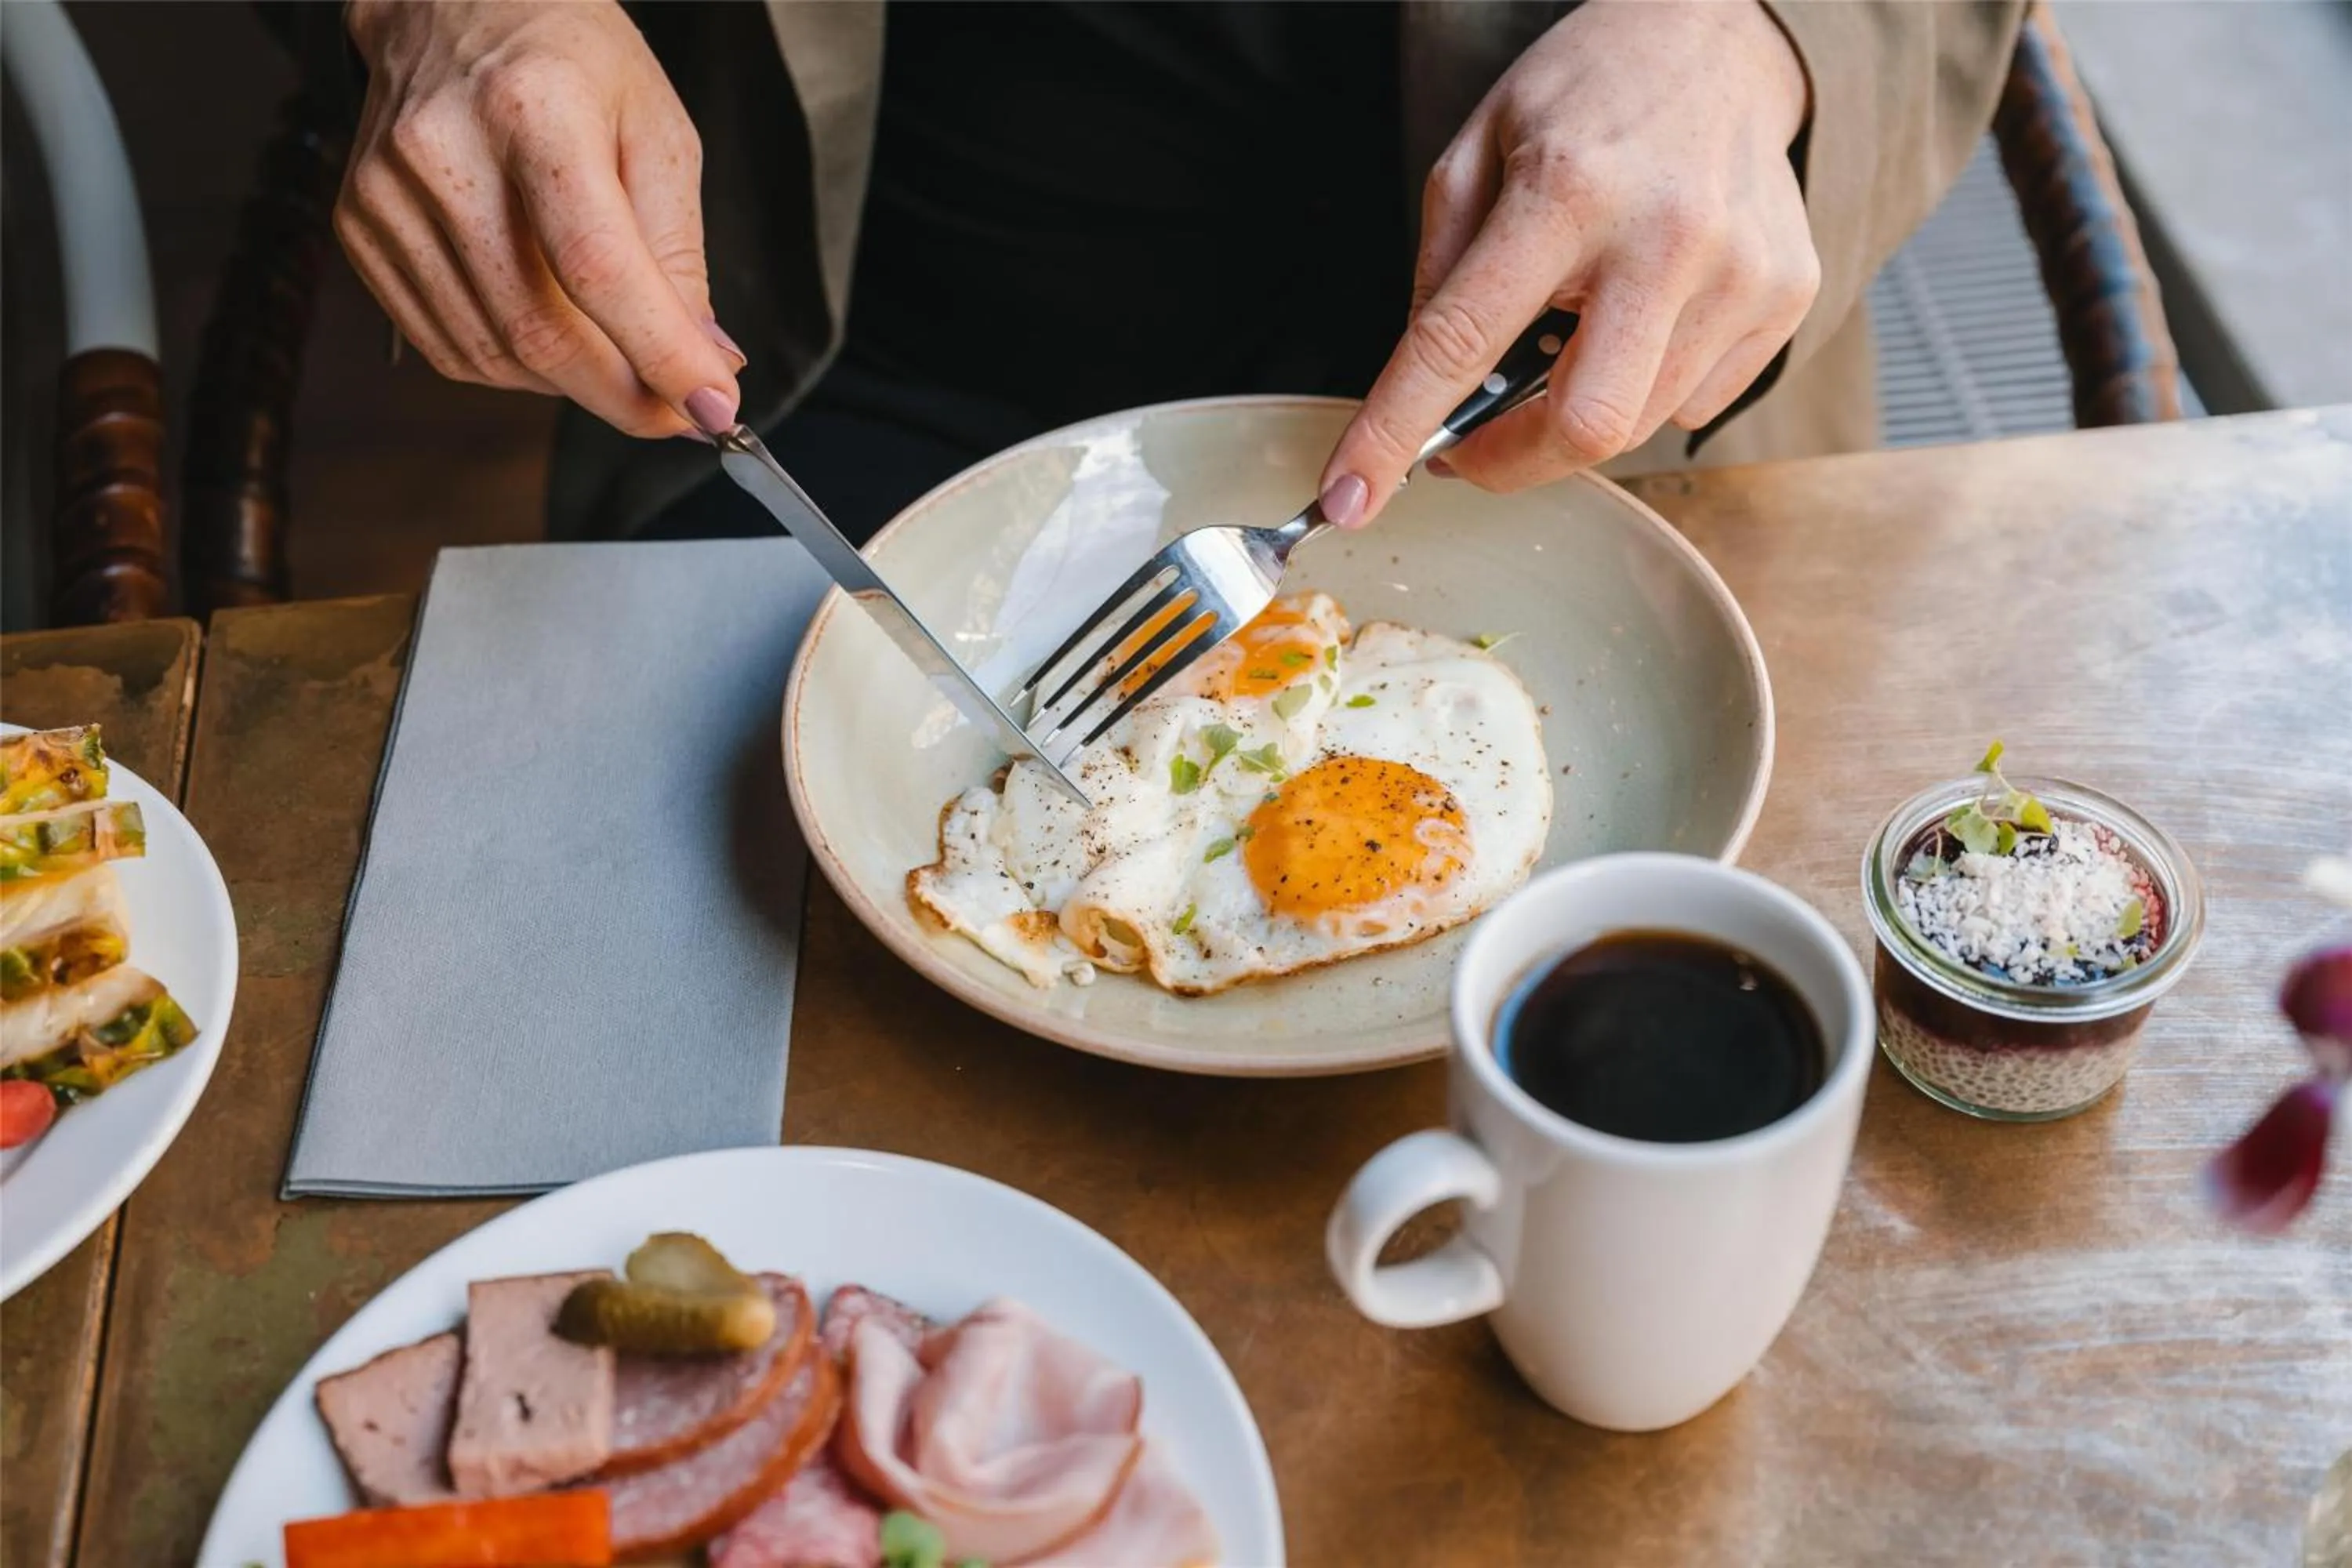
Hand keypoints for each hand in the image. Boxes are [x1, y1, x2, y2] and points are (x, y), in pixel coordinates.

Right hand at [338, 0, 742, 438]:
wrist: (451, 4)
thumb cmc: (570, 61)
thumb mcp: (658, 133)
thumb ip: (679, 256)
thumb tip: (703, 364)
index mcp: (531, 110)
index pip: (597, 268)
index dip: (660, 354)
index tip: (715, 407)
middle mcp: (442, 153)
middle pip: (539, 329)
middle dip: (626, 394)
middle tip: (679, 411)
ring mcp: (386, 195)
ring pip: (495, 354)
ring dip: (575, 385)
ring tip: (622, 362)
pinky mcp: (359, 229)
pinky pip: (449, 347)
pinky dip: (516, 367)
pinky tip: (554, 338)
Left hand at [1319, 0, 1816, 525]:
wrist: (1721, 38)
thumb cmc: (1587, 95)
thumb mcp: (1476, 152)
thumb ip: (1440, 274)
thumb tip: (1422, 398)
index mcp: (1567, 192)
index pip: (1463, 343)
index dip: (1395, 433)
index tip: (1350, 497)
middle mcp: (1666, 238)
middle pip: (1585, 427)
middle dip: (1510, 462)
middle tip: (1470, 446)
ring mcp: (1741, 274)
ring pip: (1640, 425)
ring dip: (1576, 413)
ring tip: (1569, 336)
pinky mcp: (1787, 296)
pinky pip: (1696, 401)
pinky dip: (1648, 387)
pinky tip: (1641, 318)